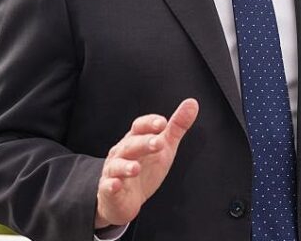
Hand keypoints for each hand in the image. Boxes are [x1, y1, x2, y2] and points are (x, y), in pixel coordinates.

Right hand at [95, 98, 198, 228]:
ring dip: (126, 166)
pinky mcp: (109, 189)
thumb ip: (177, 126)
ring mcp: (114, 170)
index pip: (140, 126)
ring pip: (117, 165)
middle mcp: (122, 152)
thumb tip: (192, 103)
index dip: (149, 123)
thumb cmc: (145, 167)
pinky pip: (108, 186)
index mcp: (135, 139)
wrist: (125, 198)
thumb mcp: (164, 146)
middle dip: (144, 143)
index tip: (162, 124)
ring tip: (136, 168)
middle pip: (131, 144)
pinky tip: (116, 184)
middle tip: (158, 143)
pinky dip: (111, 185)